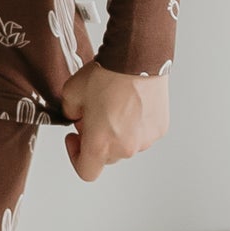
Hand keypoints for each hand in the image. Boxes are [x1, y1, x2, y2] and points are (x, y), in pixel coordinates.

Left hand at [56, 62, 169, 181]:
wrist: (137, 58)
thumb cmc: (107, 75)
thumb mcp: (71, 93)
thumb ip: (70, 113)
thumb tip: (77, 116)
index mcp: (100, 145)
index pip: (86, 171)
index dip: (75, 157)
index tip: (75, 138)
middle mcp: (125, 148)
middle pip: (107, 156)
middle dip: (97, 139)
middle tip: (93, 115)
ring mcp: (145, 140)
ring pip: (126, 145)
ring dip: (118, 132)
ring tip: (115, 105)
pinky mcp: (159, 128)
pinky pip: (143, 133)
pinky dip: (135, 124)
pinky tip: (131, 103)